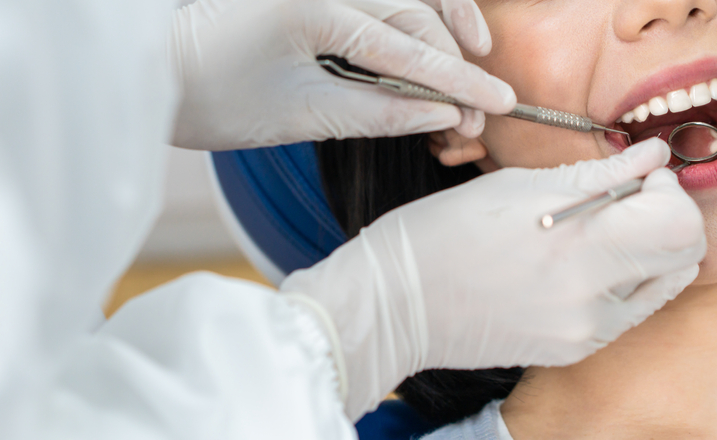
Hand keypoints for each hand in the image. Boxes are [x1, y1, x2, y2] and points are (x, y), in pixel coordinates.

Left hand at [169, 0, 513, 150]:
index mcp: (314, 5)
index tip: (496, 102)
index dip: (457, 80)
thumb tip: (437, 115)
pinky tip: (430, 35)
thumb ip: (379, 111)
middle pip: (413, 12)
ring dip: (440, 24)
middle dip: (452, 60)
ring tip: (475, 52)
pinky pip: (375, 2)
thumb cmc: (211, 96)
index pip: (407, 46)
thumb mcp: (302, 115)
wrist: (150, 75)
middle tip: (479, 105)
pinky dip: (406, 21)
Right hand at [280, 137, 706, 418]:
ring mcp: (586, 332)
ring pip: (662, 286)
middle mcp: (593, 299)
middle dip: (670, 216)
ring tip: (604, 227)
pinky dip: (623, 278)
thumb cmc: (443, 234)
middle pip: (685, 257)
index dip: (669, 189)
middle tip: (631, 195)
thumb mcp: (518, 187)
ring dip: (650, 249)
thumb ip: (599, 174)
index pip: (680, 224)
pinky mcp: (574, 349)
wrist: (395, 306)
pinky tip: (583, 259)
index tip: (641, 174)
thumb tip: (653, 155)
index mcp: (578, 247)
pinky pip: (628, 310)